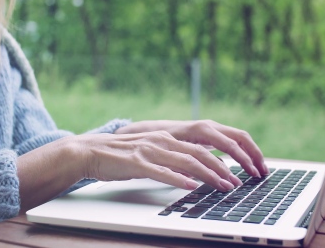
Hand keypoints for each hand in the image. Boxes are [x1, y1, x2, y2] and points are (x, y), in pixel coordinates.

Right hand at [68, 131, 240, 190]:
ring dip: (208, 175)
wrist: (89, 151)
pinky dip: (179, 180)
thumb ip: (169, 160)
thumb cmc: (119, 157)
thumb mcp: (149, 154)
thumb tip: (190, 174)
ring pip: (186, 162)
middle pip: (199, 154)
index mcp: (165, 138)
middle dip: (221, 170)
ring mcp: (149, 152)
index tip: (234, 175)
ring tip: (222, 186)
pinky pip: (162, 172)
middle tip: (235, 184)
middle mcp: (161, 141)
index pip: (200, 149)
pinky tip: (191, 187)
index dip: (220, 162)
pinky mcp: (137, 163)